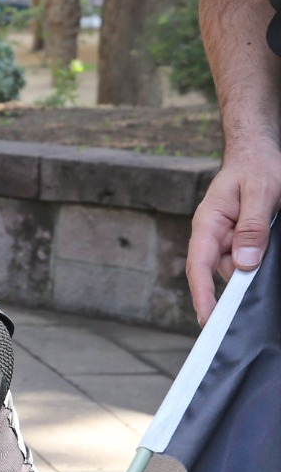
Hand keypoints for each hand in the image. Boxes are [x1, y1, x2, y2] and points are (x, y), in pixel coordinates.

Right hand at [186, 143, 280, 324]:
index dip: (202, 295)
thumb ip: (253, 227)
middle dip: (241, 282)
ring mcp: (228, 239)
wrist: (258, 152)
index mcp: (208, 224)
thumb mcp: (261, 192)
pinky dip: (262, 259)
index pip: (199, 266)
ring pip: (241, 265)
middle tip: (258, 298)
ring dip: (258, 265)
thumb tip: (245, 264)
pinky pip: (251, 257)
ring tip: (270, 231)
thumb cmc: (257, 166)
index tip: (208, 319)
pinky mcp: (242, 239)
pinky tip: (271, 249)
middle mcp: (213, 236)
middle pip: (223, 270)